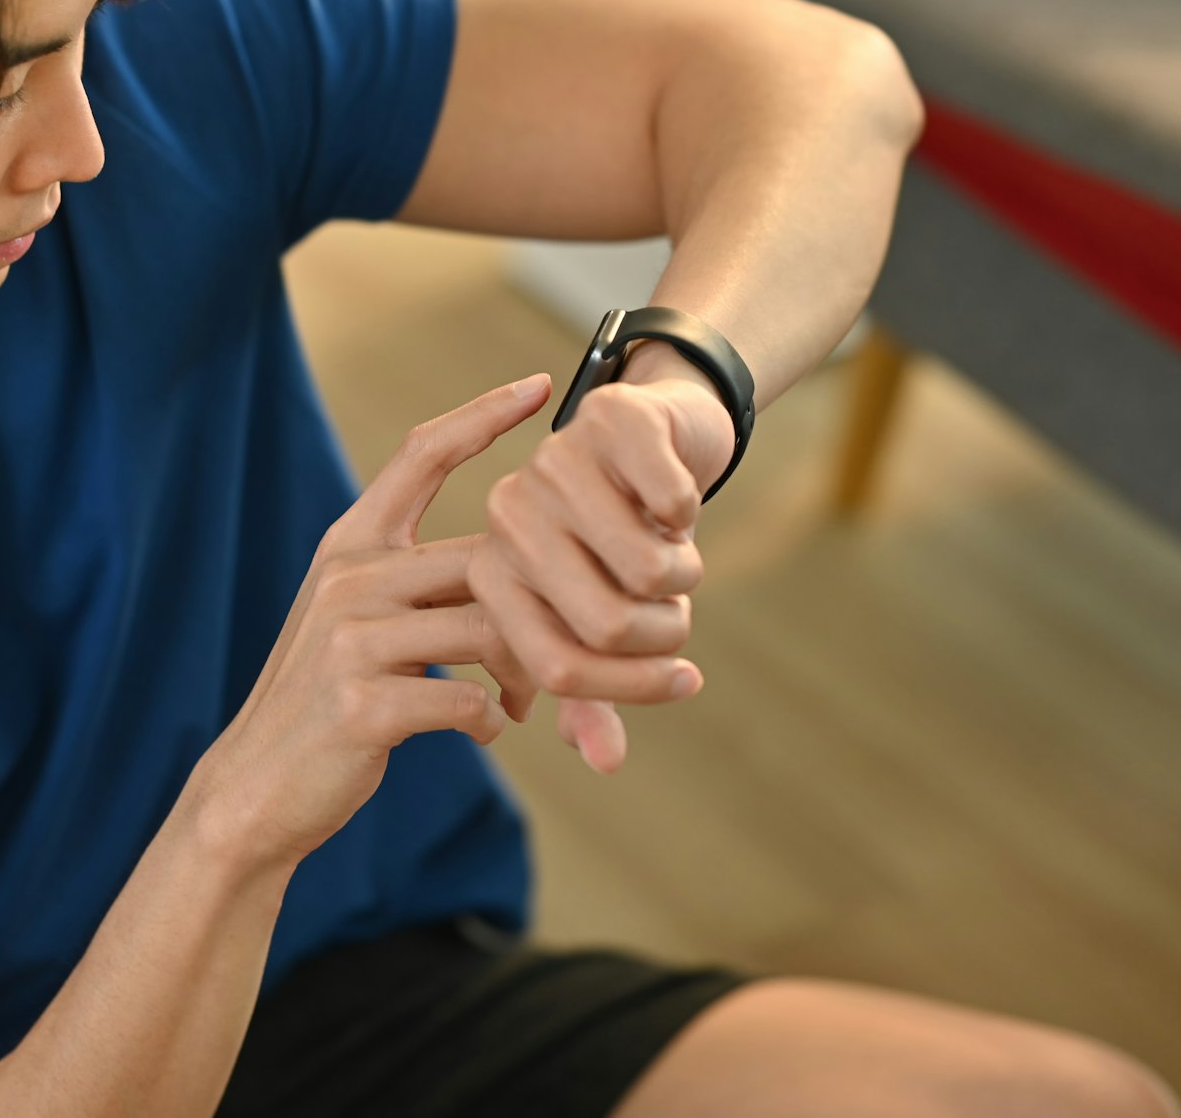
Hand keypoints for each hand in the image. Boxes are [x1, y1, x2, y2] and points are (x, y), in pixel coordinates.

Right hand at [190, 375, 550, 868]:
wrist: (256, 789)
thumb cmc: (328, 705)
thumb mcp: (362, 626)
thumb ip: (423, 589)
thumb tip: (522, 577)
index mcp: (348, 546)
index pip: (422, 454)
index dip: (483, 414)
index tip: (541, 384)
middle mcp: (347, 577)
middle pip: (488, 558)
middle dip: (551, 602)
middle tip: (587, 647)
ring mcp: (351, 639)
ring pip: (491, 629)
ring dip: (534, 670)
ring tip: (534, 702)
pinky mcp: (362, 704)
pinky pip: (468, 699)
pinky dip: (493, 719)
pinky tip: (488, 729)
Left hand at [471, 370, 734, 772]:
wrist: (652, 439)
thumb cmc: (616, 545)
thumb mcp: (598, 619)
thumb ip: (593, 691)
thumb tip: (604, 761)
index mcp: (491, 575)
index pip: (557, 667)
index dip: (630, 686)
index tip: (682, 679)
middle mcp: (508, 518)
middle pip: (605, 626)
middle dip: (665, 632)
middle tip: (675, 608)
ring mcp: (554, 463)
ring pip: (646, 570)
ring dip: (684, 576)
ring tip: (674, 555)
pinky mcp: (611, 418)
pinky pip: (672, 501)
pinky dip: (690, 513)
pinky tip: (676, 502)